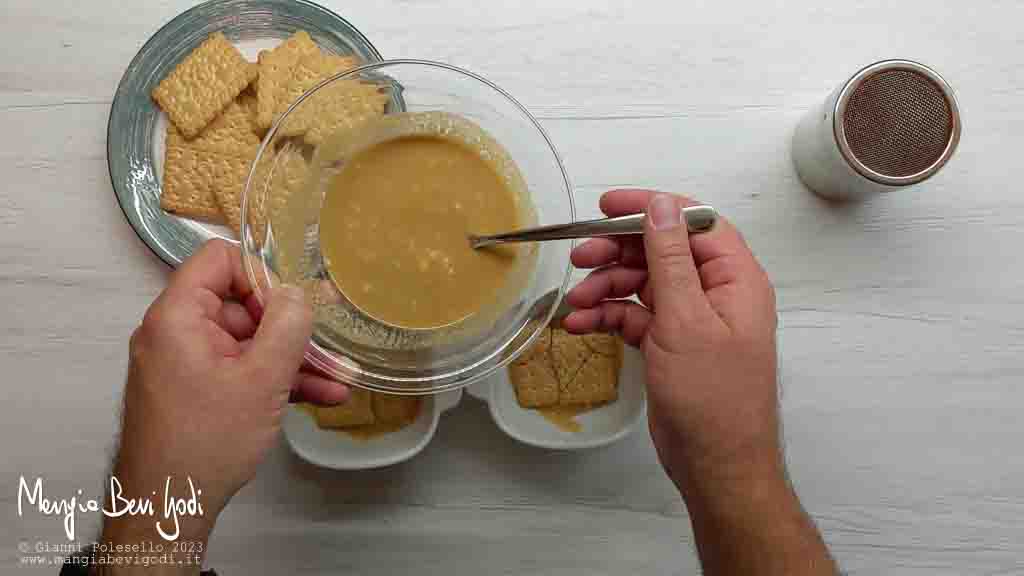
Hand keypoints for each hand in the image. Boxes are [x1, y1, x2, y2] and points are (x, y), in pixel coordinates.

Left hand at [105, 240, 347, 545]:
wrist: (166, 508)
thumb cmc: (205, 442)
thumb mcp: (261, 379)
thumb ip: (286, 327)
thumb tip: (297, 293)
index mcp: (178, 316)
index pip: (218, 259)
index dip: (260, 273)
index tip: (292, 304)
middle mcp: (176, 333)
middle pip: (240, 304)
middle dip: (289, 326)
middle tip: (327, 343)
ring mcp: (186, 363)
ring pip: (247, 343)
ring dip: (293, 359)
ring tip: (339, 377)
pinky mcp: (196, 390)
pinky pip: (240, 370)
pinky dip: (274, 380)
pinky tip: (320, 396)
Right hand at [564, 190, 779, 495]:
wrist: (716, 465)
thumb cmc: (713, 397)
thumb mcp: (686, 320)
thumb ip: (670, 260)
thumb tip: (662, 207)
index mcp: (734, 278)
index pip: (693, 222)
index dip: (651, 208)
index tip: (607, 206)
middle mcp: (716, 292)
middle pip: (662, 251)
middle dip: (618, 251)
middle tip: (579, 256)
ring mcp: (692, 319)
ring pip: (644, 283)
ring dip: (606, 287)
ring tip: (576, 301)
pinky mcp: (671, 344)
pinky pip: (635, 316)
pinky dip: (608, 316)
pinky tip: (581, 324)